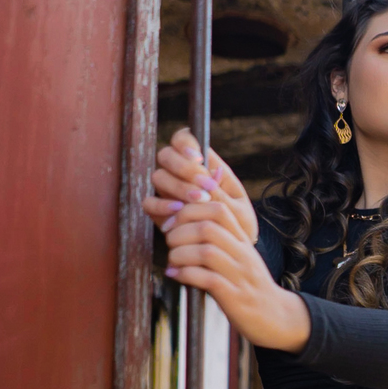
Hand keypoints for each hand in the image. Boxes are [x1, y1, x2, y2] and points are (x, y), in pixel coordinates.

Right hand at [141, 126, 258, 243]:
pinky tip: (178, 211)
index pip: (183, 138)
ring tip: (198, 200)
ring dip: (178, 187)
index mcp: (204, 164)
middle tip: (204, 187)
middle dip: (184, 168)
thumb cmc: (238, 223)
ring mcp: (168, 191)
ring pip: (158, 176)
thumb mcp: (237, 206)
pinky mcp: (159, 210)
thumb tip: (210, 173)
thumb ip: (223, 190)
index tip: (199, 159)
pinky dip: (161, 205)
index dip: (185, 144)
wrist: (229, 250)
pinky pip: (149, 202)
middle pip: (166, 154)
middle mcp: (182, 173)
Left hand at [160, 200, 310, 351]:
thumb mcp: (239, 256)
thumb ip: (220, 239)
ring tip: (171, 260)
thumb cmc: (248, 285)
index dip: (189, 211)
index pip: (219, 209)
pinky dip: (186, 274)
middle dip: (180, 232)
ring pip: (207, 252)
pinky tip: (174, 274)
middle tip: (169, 242)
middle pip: (209, 227)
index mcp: (243, 240)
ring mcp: (240, 275)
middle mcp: (243, 254)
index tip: (173, 224)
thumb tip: (183, 225)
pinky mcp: (235, 297)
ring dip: (180, 254)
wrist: (274, 316)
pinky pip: (208, 279)